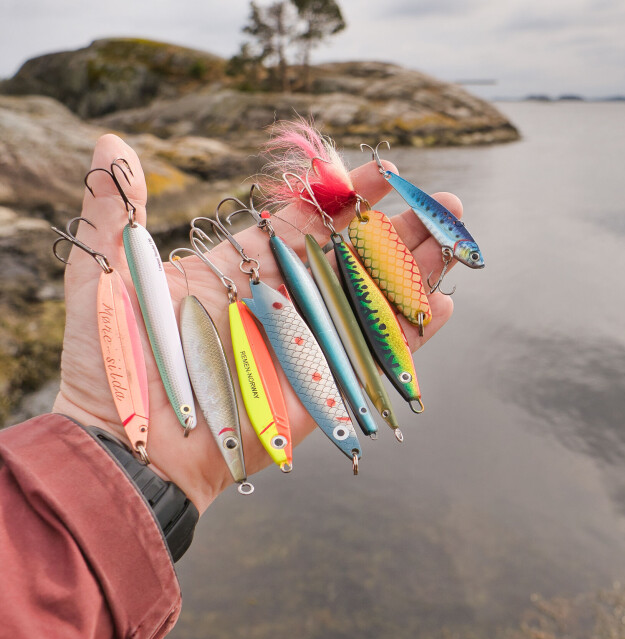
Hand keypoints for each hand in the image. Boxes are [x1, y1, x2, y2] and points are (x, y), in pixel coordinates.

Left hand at [53, 134, 456, 512]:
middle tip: (446, 201)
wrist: (124, 447)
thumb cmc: (110, 364)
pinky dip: (410, 334)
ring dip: (418, 272)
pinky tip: (443, 303)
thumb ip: (115, 212)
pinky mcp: (321, 388)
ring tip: (457, 238)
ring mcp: (306, 344)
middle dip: (402, 229)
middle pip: (356, 258)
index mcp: (243, 270)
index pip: (308, 222)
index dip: (348, 196)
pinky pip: (374, 357)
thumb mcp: (107, 277)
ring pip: (375, 301)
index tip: (385, 172)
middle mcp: (283, 303)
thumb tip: (109, 145)